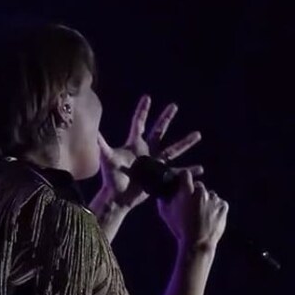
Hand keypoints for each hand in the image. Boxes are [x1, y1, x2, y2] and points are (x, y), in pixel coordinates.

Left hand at [98, 95, 203, 210]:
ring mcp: (155, 163)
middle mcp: (146, 151)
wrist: (118, 197)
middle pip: (158, 131)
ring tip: (197, 134)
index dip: (143, 110)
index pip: (139, 123)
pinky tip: (200, 168)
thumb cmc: (111, 178)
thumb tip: (93, 132)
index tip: (148, 97)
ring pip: (173, 149)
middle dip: (166, 118)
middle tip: (174, 105)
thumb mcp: (108, 159)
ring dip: (185, 142)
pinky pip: (178, 172)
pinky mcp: (160, 176)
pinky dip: (189, 171)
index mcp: (134, 145)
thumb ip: (102, 145)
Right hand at [156, 170, 228, 249]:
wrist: (197, 243)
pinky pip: (219, 202)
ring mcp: (214, 199)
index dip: (184, 178)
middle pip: (199, 185)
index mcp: (186, 192)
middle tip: (192, 206)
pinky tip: (210, 217)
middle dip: (196, 193)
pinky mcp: (223, 206)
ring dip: (207, 201)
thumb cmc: (179, 229)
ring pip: (210, 194)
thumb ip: (163, 199)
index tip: (184, 184)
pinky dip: (216, 208)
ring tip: (202, 214)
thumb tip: (162, 192)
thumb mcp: (165, 214)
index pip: (186, 174)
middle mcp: (201, 193)